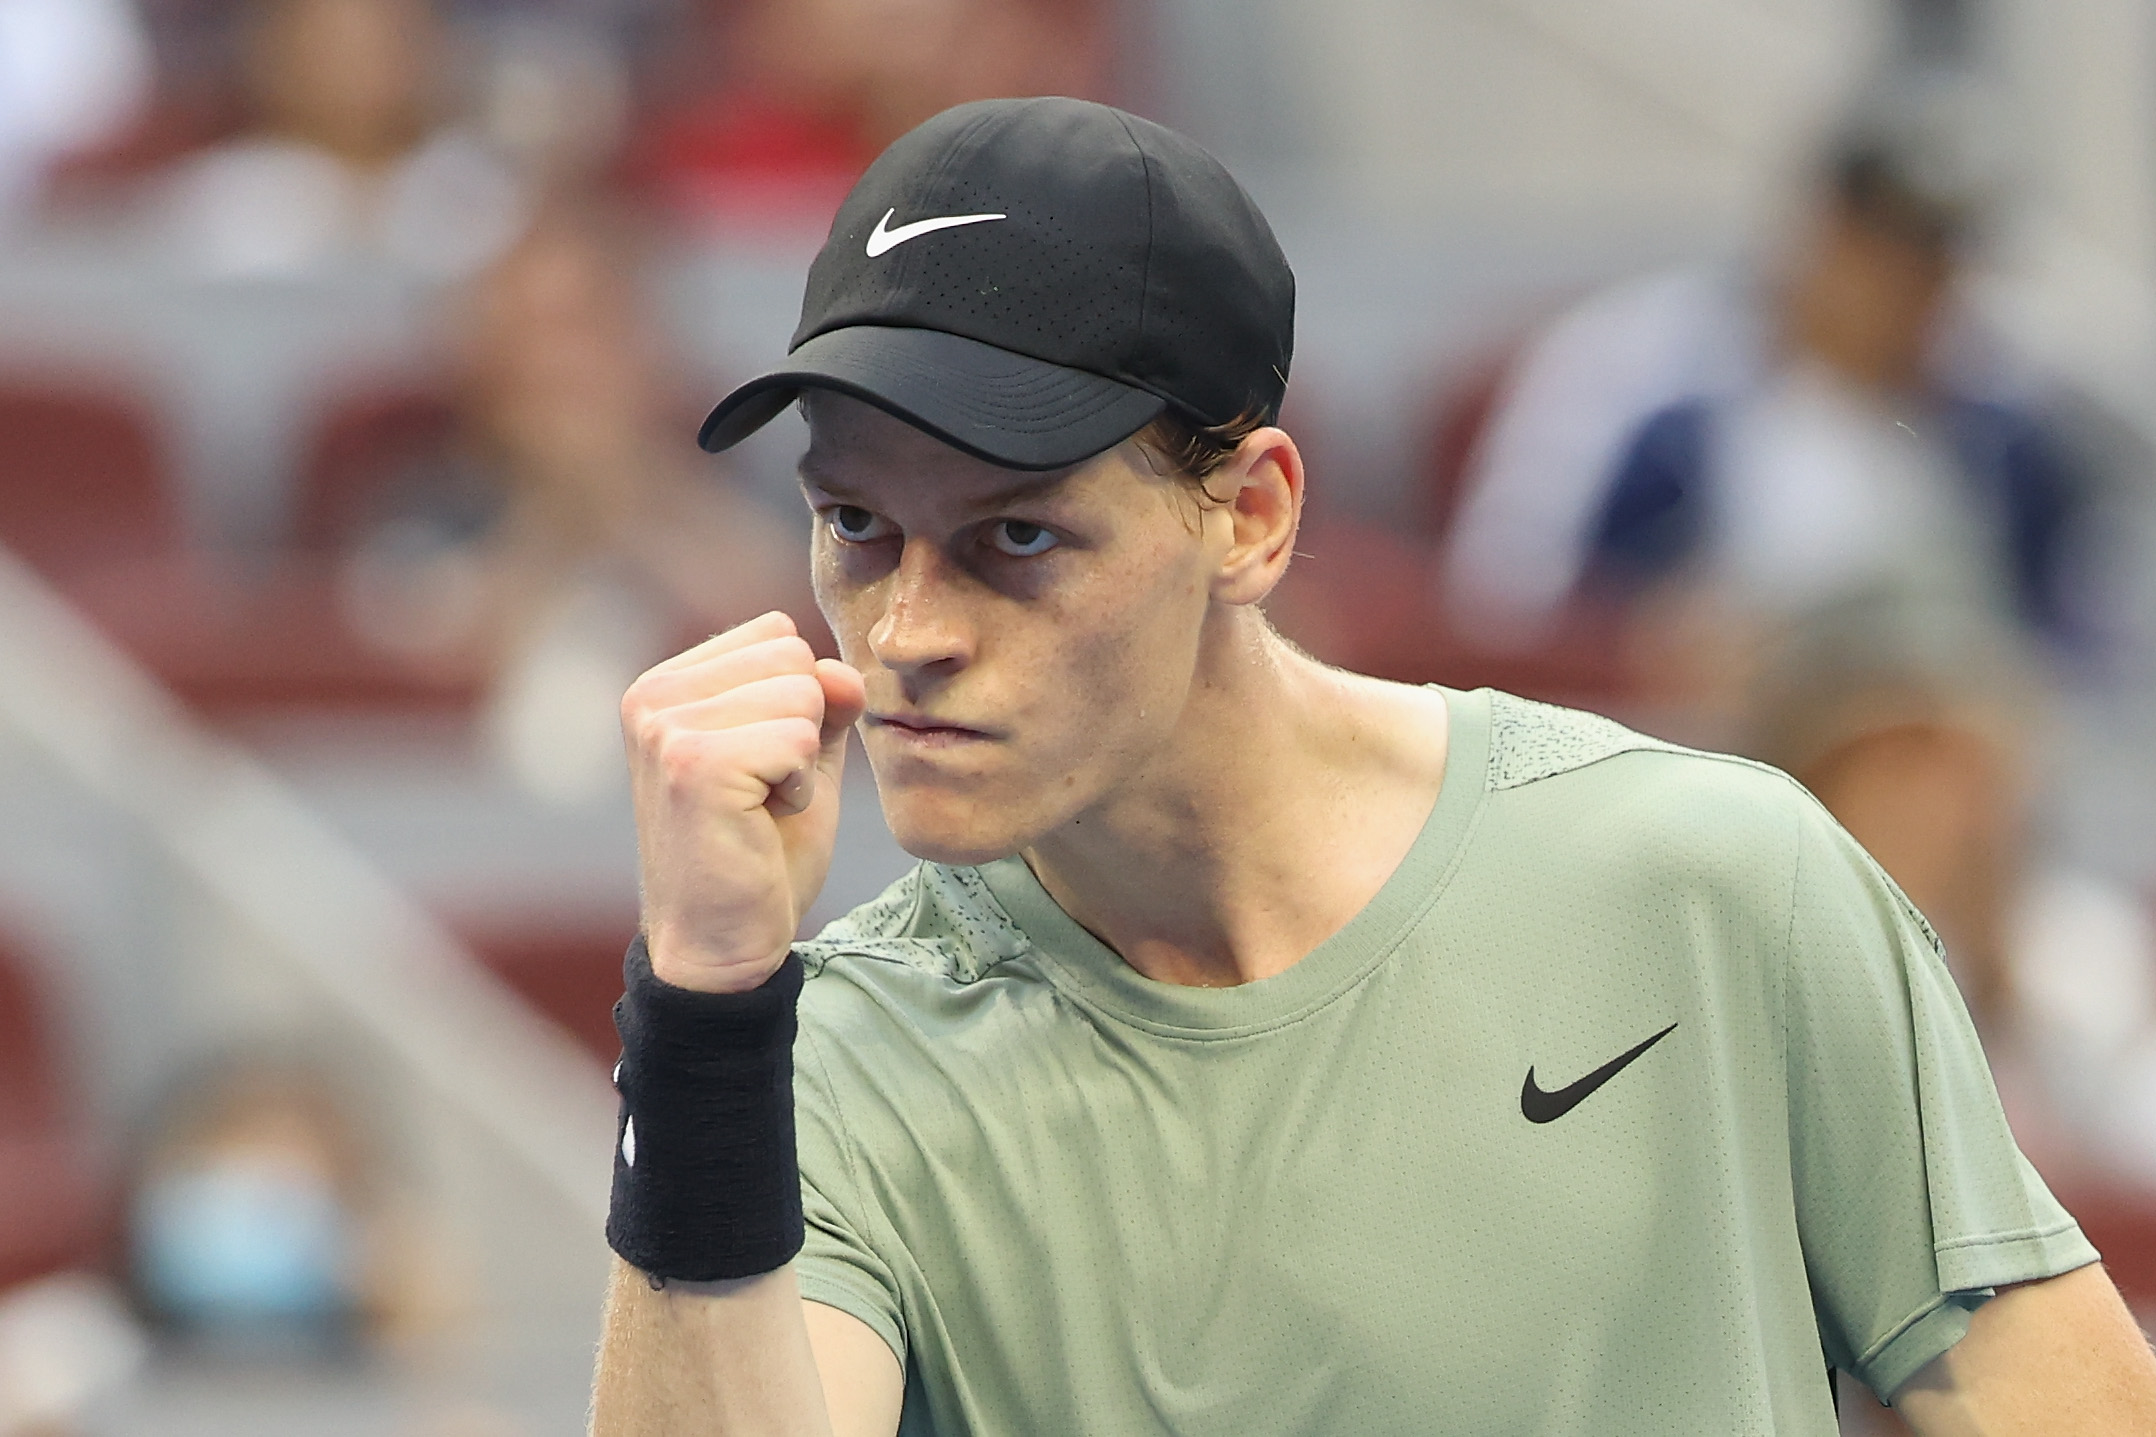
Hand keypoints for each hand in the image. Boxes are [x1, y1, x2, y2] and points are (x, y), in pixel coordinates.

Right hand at [621, 611, 865, 992]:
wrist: (721, 944)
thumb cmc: (757, 852)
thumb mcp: (799, 759)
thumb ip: (822, 703)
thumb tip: (843, 672)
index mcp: (667, 683)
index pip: (777, 636)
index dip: (797, 705)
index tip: (759, 765)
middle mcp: (653, 694)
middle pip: (793, 657)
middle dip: (802, 729)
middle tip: (761, 791)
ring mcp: (667, 726)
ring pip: (801, 693)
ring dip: (800, 761)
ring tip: (758, 807)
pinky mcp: (693, 763)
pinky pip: (798, 738)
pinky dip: (799, 786)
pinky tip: (761, 820)